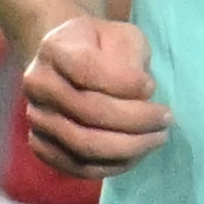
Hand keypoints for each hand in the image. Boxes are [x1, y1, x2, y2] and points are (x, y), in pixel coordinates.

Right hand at [23, 16, 167, 175]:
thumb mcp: (121, 36)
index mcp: (54, 49)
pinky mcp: (43, 147)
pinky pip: (80, 167)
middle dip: (136, 120)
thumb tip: (139, 93)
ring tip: (158, 137)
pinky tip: (138, 153)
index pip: (87, 71)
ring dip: (130, 147)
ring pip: (85, 146)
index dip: (124, 84)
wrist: (68, 65)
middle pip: (88, 112)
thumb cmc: (102, 48)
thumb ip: (129, 58)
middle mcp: (38, 85)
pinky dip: (114, 165)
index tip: (152, 87)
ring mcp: (37, 119)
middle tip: (166, 119)